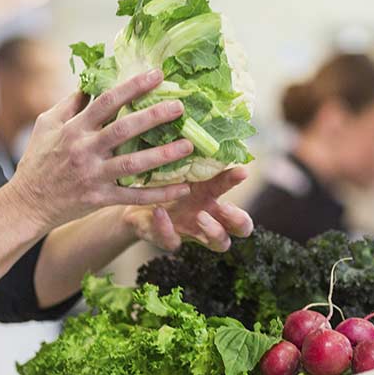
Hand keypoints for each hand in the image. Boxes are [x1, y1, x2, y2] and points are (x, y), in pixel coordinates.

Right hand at [5, 70, 195, 232]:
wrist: (26, 204)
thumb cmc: (37, 161)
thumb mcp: (46, 125)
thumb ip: (70, 104)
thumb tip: (92, 82)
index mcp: (74, 128)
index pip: (106, 101)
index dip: (132, 86)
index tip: (157, 75)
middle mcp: (85, 150)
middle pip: (124, 129)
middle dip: (154, 116)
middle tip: (180, 106)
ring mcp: (93, 175)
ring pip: (133, 164)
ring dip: (163, 155)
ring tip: (188, 146)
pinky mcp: (100, 198)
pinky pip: (134, 196)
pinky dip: (159, 193)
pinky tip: (182, 187)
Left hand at [122, 166, 254, 252]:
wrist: (132, 204)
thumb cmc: (162, 183)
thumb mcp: (177, 170)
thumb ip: (191, 158)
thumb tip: (201, 130)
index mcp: (213, 199)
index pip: (238, 189)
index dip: (242, 189)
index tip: (241, 171)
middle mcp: (210, 218)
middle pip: (241, 229)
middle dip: (239, 221)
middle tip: (224, 207)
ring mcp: (191, 232)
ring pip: (219, 244)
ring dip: (213, 230)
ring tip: (200, 215)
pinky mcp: (168, 240)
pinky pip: (172, 241)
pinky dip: (166, 227)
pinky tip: (159, 211)